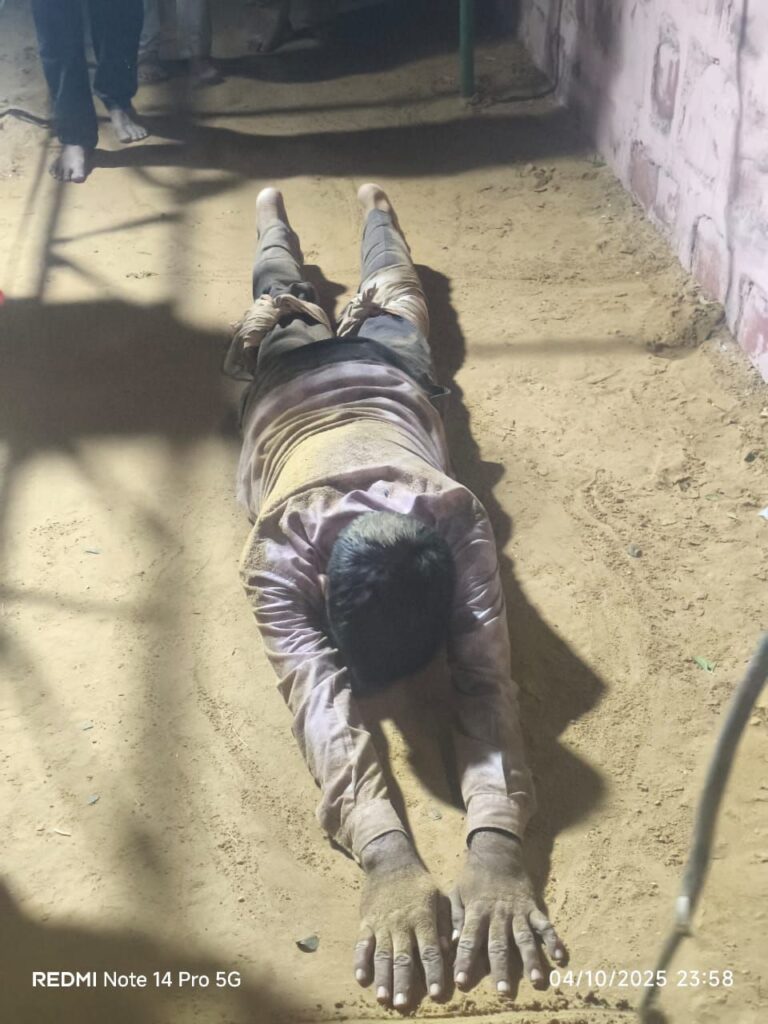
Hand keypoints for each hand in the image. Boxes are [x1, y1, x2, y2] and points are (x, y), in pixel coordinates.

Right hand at [354, 832, 448, 1007]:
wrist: (391, 861)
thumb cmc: (420, 883)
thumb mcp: (439, 898)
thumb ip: (446, 923)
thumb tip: (450, 948)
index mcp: (423, 918)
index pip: (430, 951)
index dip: (434, 973)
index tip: (437, 994)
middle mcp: (402, 924)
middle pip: (403, 958)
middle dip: (403, 982)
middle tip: (403, 1005)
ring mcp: (382, 924)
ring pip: (382, 955)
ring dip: (383, 978)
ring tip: (383, 999)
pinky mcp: (367, 922)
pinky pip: (362, 944)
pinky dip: (360, 961)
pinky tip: (361, 978)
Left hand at [450, 829, 565, 993]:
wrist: (497, 852)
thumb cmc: (473, 877)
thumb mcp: (456, 893)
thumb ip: (454, 918)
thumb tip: (449, 944)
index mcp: (476, 911)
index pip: (468, 940)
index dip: (465, 960)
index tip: (462, 981)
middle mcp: (498, 914)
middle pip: (498, 944)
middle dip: (501, 968)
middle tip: (504, 991)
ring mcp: (518, 912)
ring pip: (524, 938)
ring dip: (531, 960)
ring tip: (536, 981)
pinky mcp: (533, 907)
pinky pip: (544, 925)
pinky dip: (553, 940)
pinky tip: (559, 957)